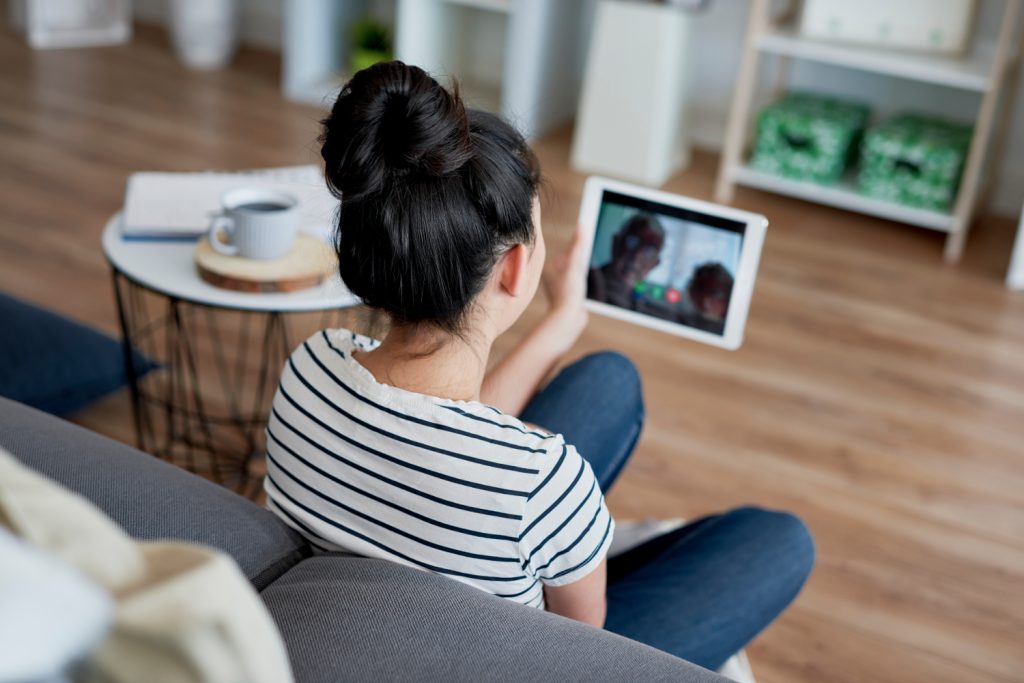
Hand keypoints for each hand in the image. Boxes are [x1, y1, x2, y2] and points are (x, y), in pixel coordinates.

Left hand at [542, 225, 588, 344]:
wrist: (568, 318)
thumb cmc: (567, 292)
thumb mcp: (575, 265)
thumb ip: (577, 245)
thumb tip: (582, 226)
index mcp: (549, 267)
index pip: (567, 253)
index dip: (577, 255)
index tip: (579, 264)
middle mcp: (552, 276)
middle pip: (572, 262)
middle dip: (580, 266)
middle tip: (579, 276)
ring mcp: (559, 286)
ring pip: (576, 273)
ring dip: (582, 275)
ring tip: (579, 285)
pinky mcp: (567, 295)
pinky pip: (577, 284)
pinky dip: (582, 285)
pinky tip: (581, 292)